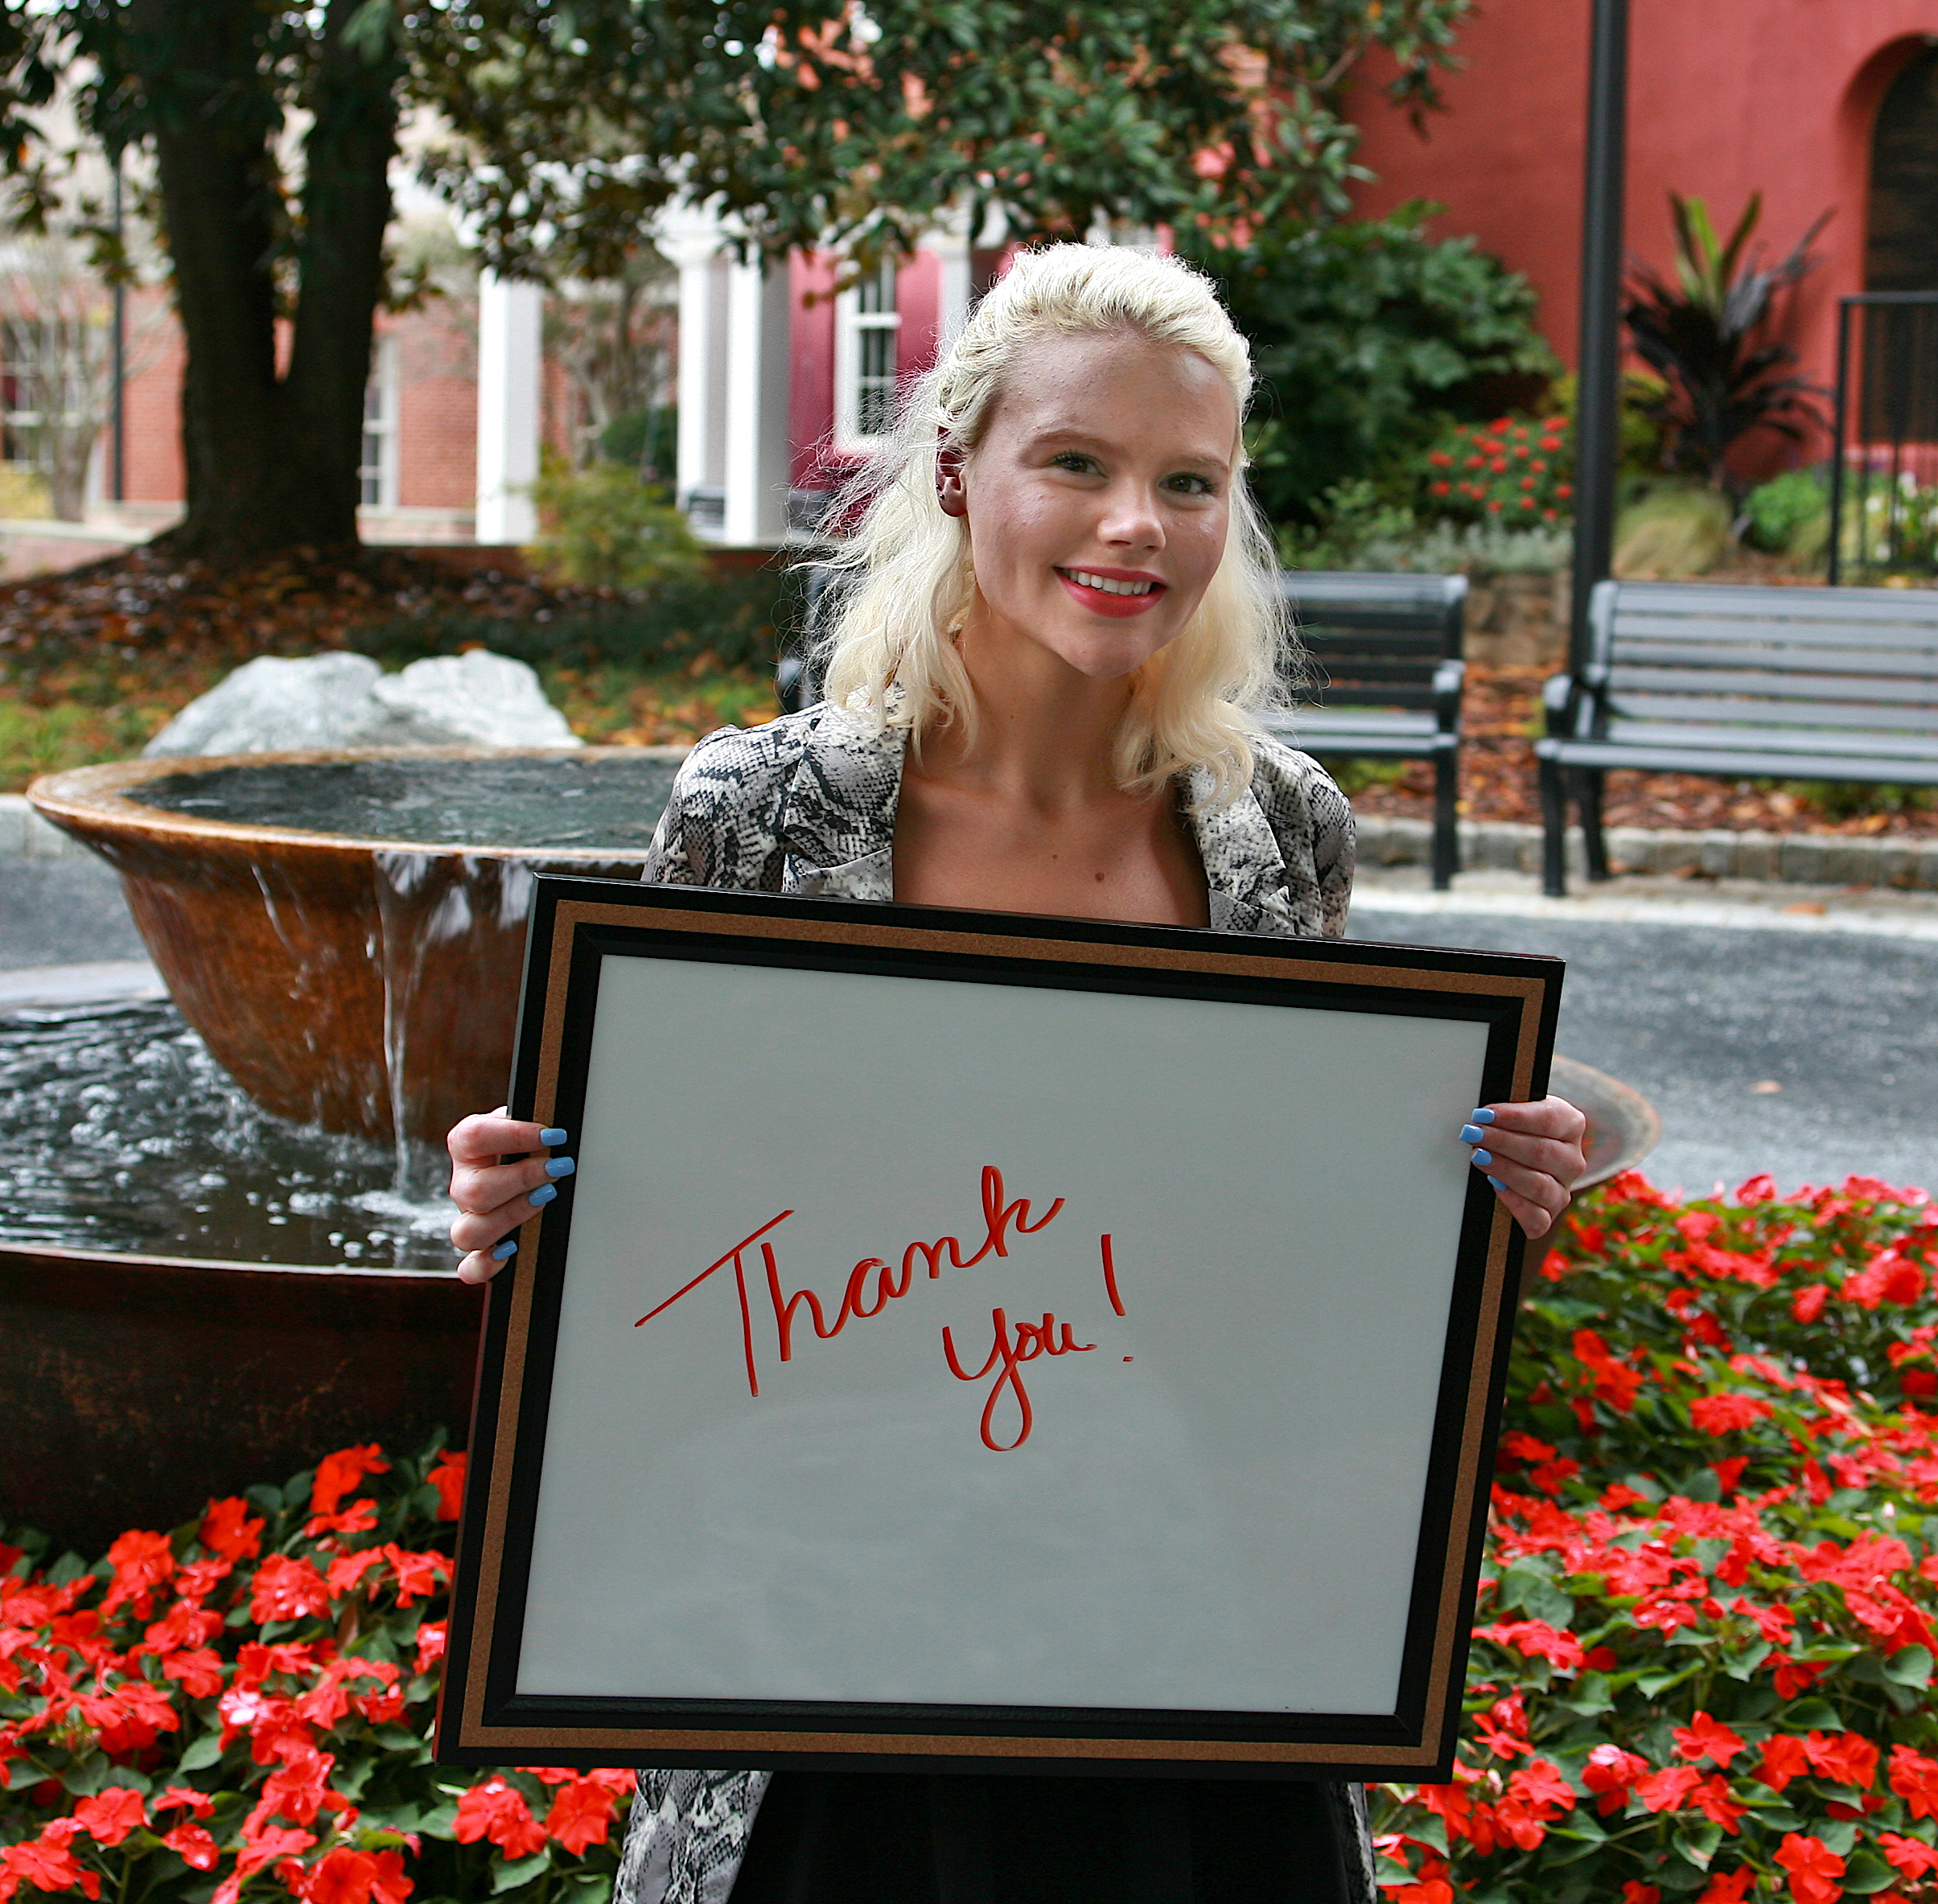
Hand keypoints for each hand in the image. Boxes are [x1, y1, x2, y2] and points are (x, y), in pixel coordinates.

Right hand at [447, 1108, 575, 1283]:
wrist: (519, 1161)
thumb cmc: (525, 1142)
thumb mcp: (525, 1123)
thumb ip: (533, 1118)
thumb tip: (557, 1128)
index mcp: (466, 1146)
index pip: (474, 1137)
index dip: (514, 1135)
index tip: (552, 1135)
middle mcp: (462, 1184)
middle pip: (474, 1192)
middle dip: (521, 1180)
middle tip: (557, 1168)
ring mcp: (468, 1218)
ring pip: (468, 1233)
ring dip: (511, 1217)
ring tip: (545, 1198)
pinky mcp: (479, 1248)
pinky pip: (470, 1268)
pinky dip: (487, 1265)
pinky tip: (512, 1250)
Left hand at [1460, 1096, 1585, 1241]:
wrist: (1514, 1158)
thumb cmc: (1515, 1130)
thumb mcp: (1515, 1112)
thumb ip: (1506, 1110)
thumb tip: (1482, 1113)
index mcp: (1571, 1125)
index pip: (1548, 1119)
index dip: (1514, 1117)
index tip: (1484, 1114)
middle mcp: (1572, 1160)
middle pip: (1541, 1152)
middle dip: (1502, 1141)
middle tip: (1473, 1133)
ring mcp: (1562, 1191)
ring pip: (1539, 1185)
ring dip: (1504, 1169)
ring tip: (1479, 1156)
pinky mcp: (1548, 1216)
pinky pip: (1536, 1217)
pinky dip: (1515, 1203)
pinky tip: (1496, 1186)